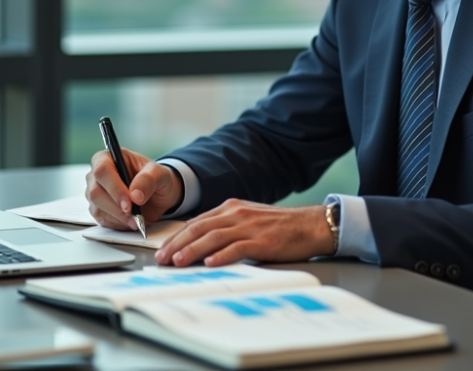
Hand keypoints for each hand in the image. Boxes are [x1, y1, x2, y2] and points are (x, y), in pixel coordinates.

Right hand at [85, 148, 182, 229]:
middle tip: (135, 215)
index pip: (102, 170)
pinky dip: (118, 224)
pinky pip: (102, 220)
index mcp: (109, 158)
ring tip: (137, 219)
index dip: (114, 187)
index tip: (129, 202)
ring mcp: (94, 193)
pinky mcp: (97, 210)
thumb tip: (135, 195)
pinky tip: (130, 221)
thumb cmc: (155, 178)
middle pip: (95, 192)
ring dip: (118, 218)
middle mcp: (97, 175)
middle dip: (116, 207)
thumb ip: (149, 179)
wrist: (157, 195)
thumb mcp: (160, 174)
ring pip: (97, 209)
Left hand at [154, 199, 333, 266]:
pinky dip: (222, 255)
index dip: (177, 237)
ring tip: (178, 262)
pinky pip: (238, 247)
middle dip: (178, 244)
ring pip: (214, 237)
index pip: (197, 222)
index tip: (163, 250)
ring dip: (193, 250)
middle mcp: (237, 214)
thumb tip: (200, 244)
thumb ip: (226, 227)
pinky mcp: (263, 241)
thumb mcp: (248, 220)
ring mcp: (250, 226)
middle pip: (200, 228)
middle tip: (162, 259)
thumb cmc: (279, 227)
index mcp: (231, 208)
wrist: (309, 225)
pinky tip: (211, 263)